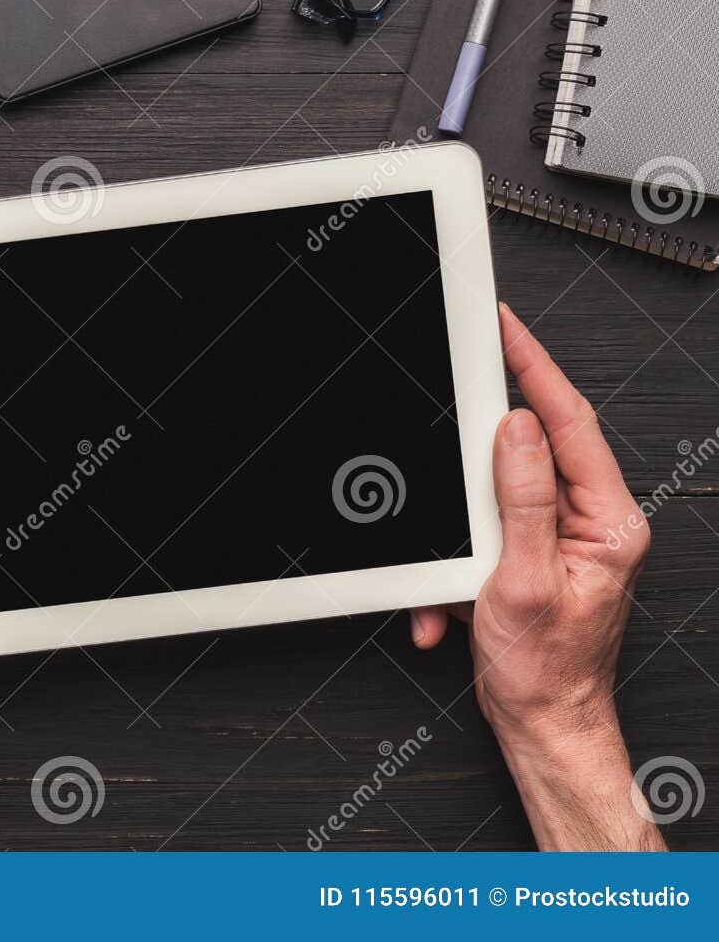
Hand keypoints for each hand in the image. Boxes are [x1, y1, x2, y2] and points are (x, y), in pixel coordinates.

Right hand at [412, 303, 661, 848]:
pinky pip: (483, 533)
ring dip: (457, 533)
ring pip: (496, 494)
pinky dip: (453, 567)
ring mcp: (561, 538)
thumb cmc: (547, 671)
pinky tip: (449, 604)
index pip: (568, 422)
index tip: (504, 327)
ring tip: (452, 579)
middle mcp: (592, 522)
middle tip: (448, 419)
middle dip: (476, 453)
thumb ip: (523, 500)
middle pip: (531, 449)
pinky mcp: (531, 554)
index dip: (533, 367)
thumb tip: (516, 429)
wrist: (544, 726)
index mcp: (607, 521)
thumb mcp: (525, 582)